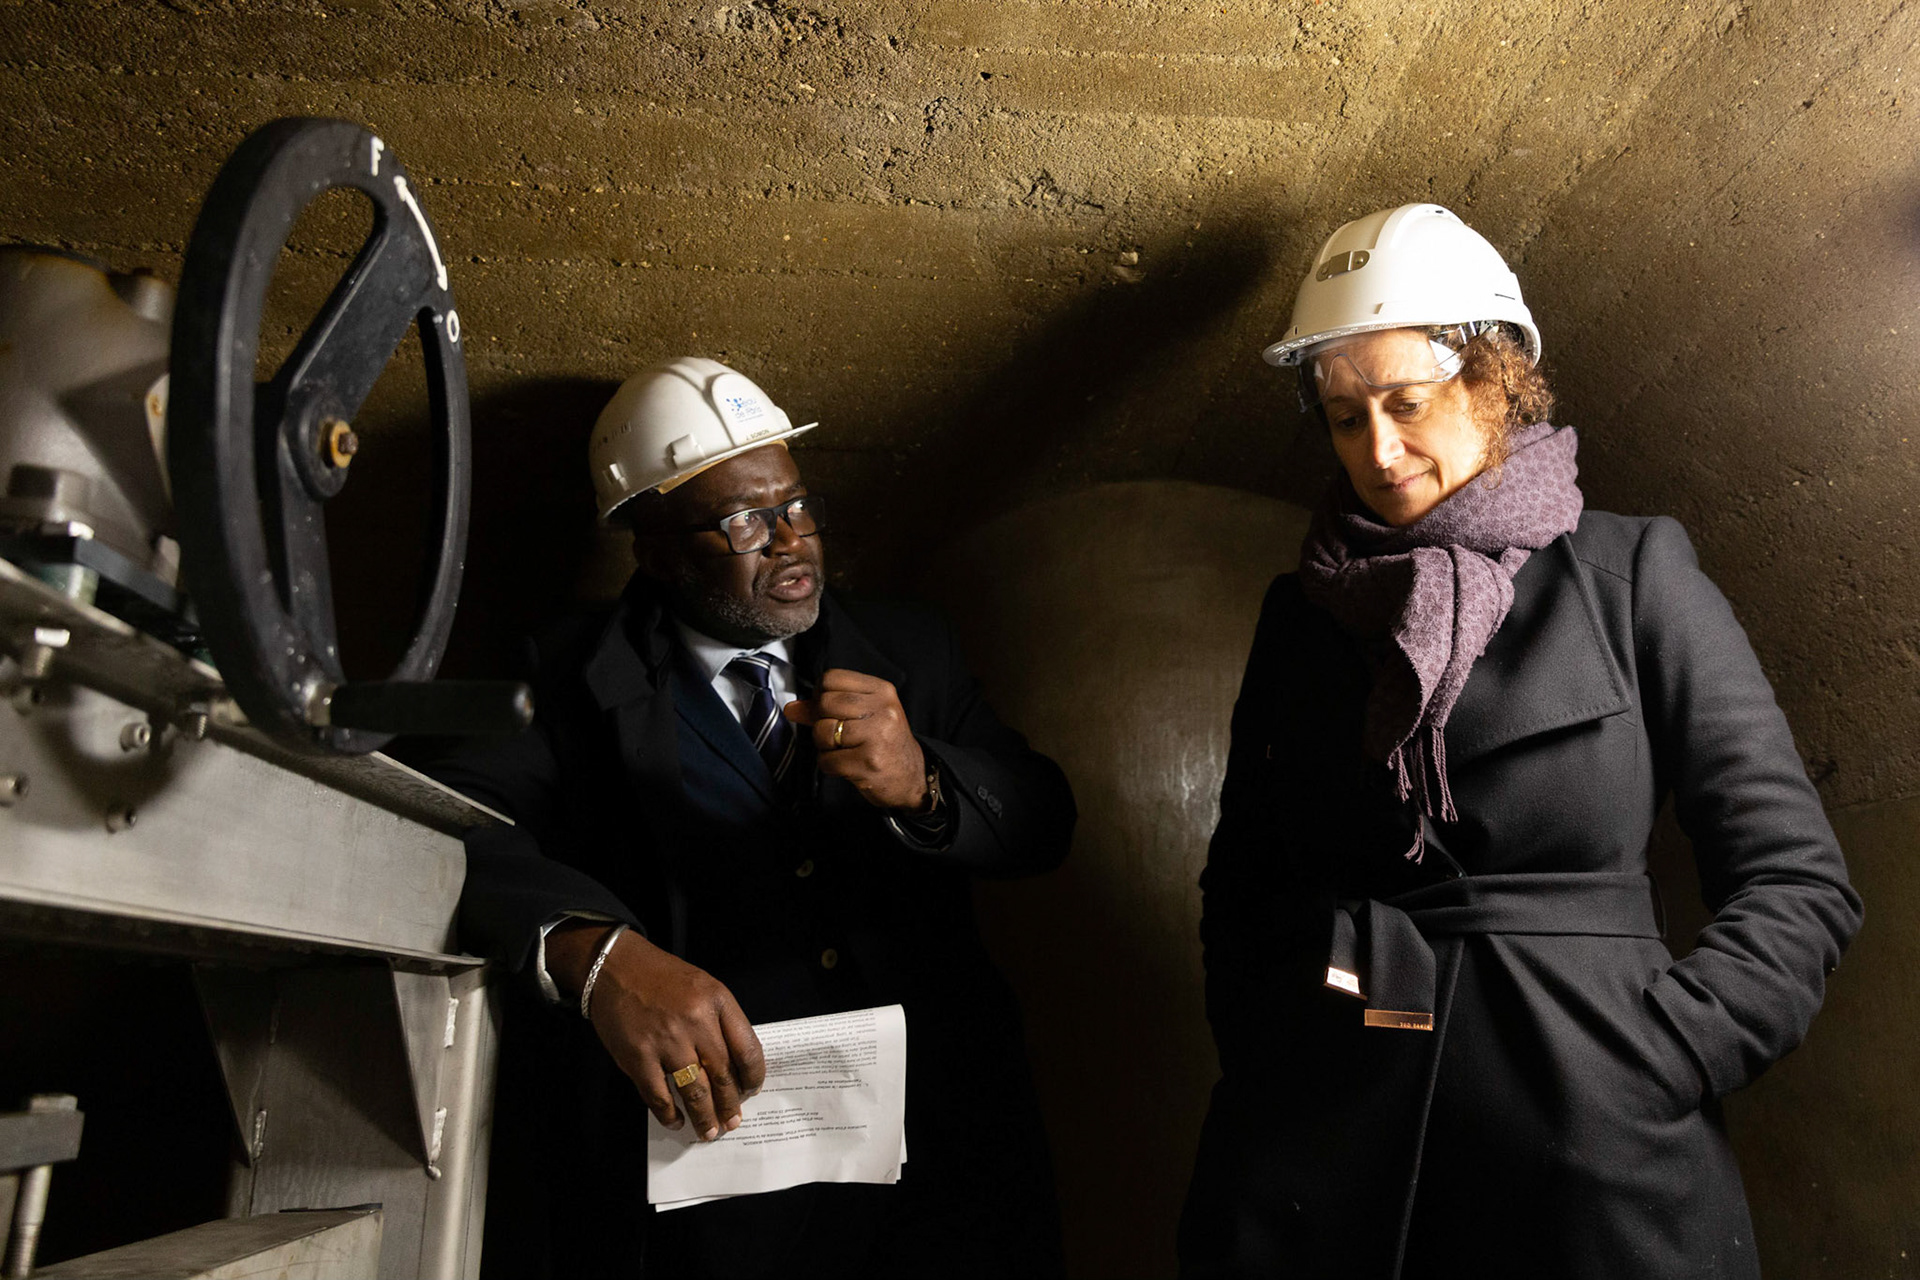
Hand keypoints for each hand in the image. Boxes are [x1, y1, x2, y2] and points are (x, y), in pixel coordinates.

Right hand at [546, 922, 765, 1140]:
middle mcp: (695, 1021)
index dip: (753, 1076)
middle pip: (722, 1075)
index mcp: (717, 1001)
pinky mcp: (637, 1057)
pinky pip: (659, 1096)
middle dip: (729, 1105)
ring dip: (704, 1116)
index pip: (748, 1048)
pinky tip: (675, 1121)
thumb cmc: (662, 978)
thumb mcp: (704, 986)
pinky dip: (668, 1114)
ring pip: (693, 1091)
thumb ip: (720, 1022)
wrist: (614, 966)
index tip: (752, 1090)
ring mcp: (665, 1041)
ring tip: (709, 1131)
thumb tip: (734, 1067)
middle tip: (733, 1122)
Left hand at [783, 668, 930, 811]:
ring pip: (823, 731)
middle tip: (836, 734)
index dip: (820, 695)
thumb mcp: (863, 716)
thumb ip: (825, 708)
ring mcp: (877, 736)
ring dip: (824, 746)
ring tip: (842, 750)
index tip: (828, 710)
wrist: (912, 777)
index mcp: (882, 691)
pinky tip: (846, 765)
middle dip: (820, 721)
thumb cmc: (884, 743)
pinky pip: (827, 760)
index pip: (831, 678)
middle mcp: (883, 710)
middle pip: (825, 702)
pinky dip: (829, 765)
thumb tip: (791, 708)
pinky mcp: (869, 763)